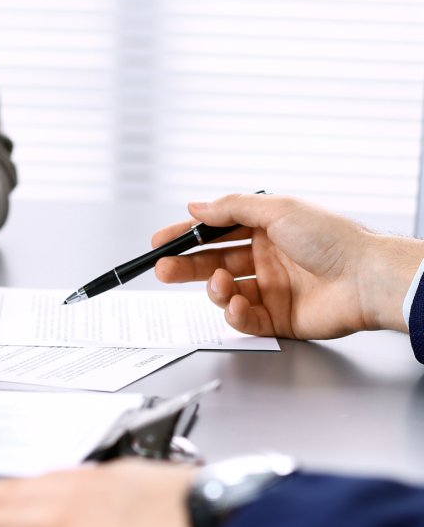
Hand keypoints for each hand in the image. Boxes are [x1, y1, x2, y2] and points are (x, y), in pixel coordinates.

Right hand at [152, 193, 423, 338]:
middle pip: (213, 263)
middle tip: (164, 269)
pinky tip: (238, 304)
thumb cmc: (332, 239)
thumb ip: (231, 209)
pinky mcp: (277, 318)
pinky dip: (235, 314)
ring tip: (220, 284)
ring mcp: (270, 289)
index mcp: (266, 230)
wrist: (364, 278)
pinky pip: (244, 318)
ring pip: (225, 292)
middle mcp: (266, 259)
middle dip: (187, 267)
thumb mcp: (276, 210)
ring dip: (215, 289)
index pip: (216, 233)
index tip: (160, 243)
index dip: (186, 238)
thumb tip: (197, 207)